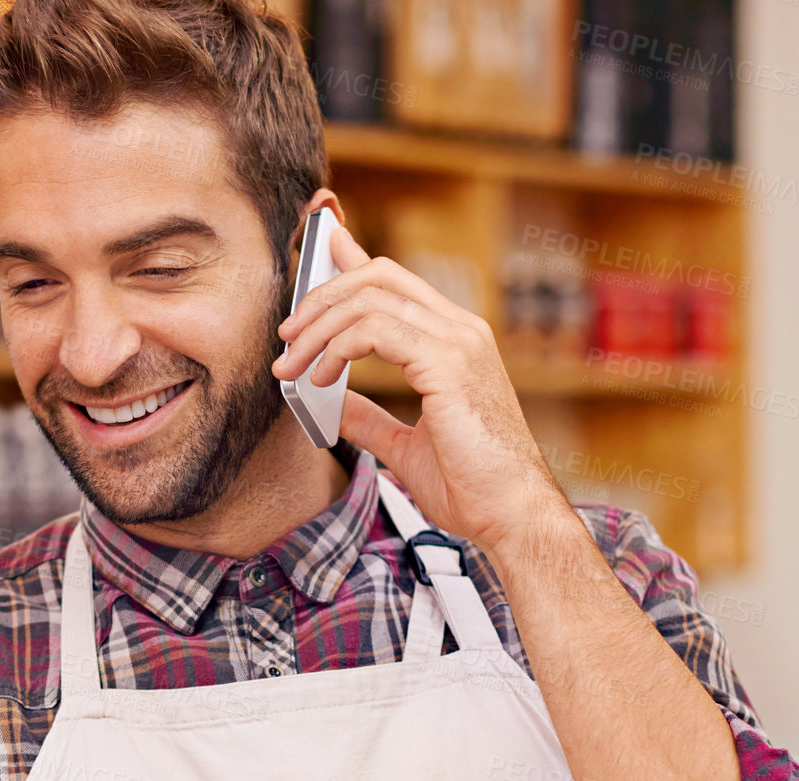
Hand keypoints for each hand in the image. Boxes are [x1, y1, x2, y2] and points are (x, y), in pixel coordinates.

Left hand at [270, 224, 570, 557]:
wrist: (512, 516)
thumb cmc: (473, 487)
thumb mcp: (406, 446)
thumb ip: (370, 419)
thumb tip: (332, 405)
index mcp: (455, 341)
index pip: (395, 279)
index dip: (352, 255)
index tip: (316, 246)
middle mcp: (460, 330)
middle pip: (377, 276)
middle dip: (321, 297)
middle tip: (286, 338)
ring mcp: (459, 342)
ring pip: (369, 299)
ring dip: (318, 329)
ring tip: (291, 366)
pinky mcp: (449, 363)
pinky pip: (376, 330)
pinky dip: (337, 348)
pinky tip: (319, 378)